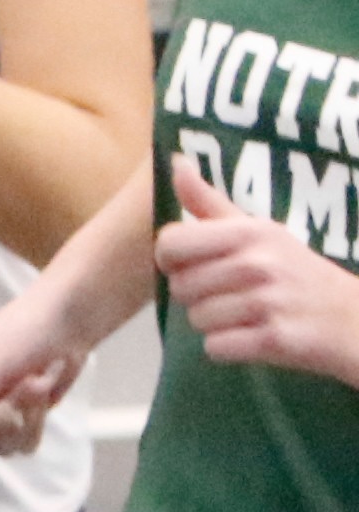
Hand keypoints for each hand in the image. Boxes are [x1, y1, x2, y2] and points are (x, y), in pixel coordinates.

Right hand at [0, 234, 110, 460]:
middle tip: (18, 386)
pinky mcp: (14, 427)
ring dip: (26, 416)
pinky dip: (38, 421)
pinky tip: (40, 393)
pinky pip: (22, 446)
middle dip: (2, 421)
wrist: (67, 321)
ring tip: (33, 381)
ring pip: (0, 448)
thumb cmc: (19, 333)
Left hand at [157, 148, 358, 387]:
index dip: (174, 260)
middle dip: (199, 296)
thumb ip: (210, 204)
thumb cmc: (296, 273)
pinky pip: (215, 348)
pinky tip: (256, 335)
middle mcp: (258, 262)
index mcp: (250, 232)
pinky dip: (230, 348)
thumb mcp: (260, 231)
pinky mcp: (273, 339)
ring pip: (197, 320)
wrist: (353, 318)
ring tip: (251, 313)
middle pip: (180, 287)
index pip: (170, 244)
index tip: (197, 263)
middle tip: (236, 293)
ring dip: (217, 323)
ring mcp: (267, 301)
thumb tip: (174, 163)